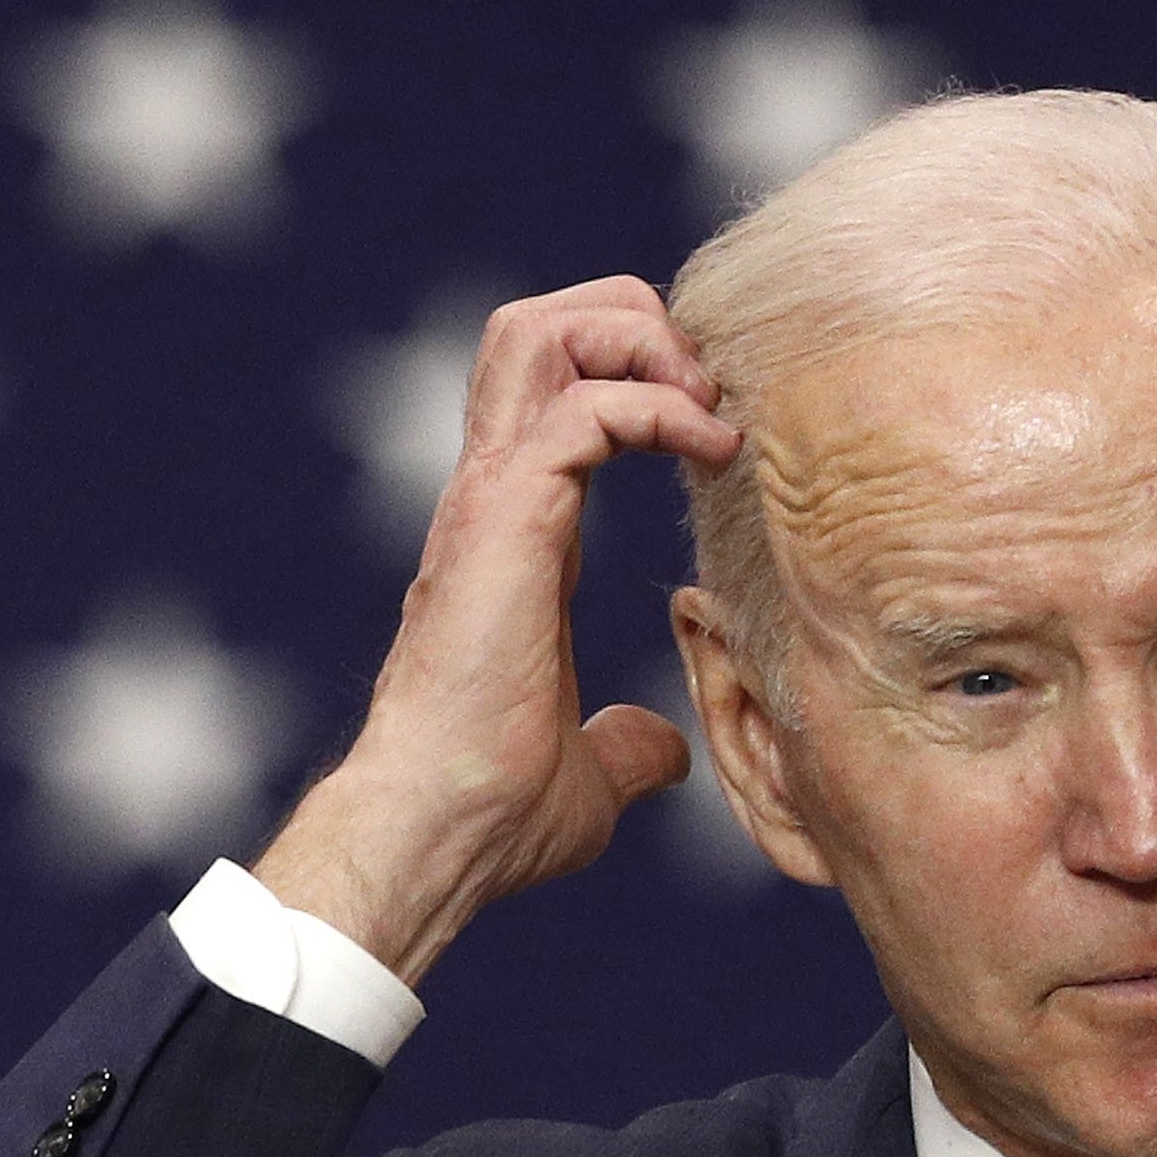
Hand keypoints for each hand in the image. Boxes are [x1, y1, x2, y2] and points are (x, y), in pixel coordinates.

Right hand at [252, 278, 740, 985]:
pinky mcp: (505, 515)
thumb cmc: (496, 814)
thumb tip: (661, 754)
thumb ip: (627, 747)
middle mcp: (493, 497)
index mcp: (514, 538)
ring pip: (544, 332)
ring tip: (706, 400)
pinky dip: (657, 404)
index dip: (640, 382)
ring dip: (637, 338)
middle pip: (541, 328)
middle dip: (634, 323)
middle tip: (709, 391)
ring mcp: (491, 498)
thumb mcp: (592, 776)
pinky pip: (585, 405)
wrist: (440, 833)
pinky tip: (710, 447)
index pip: (560, 399)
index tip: (716, 434)